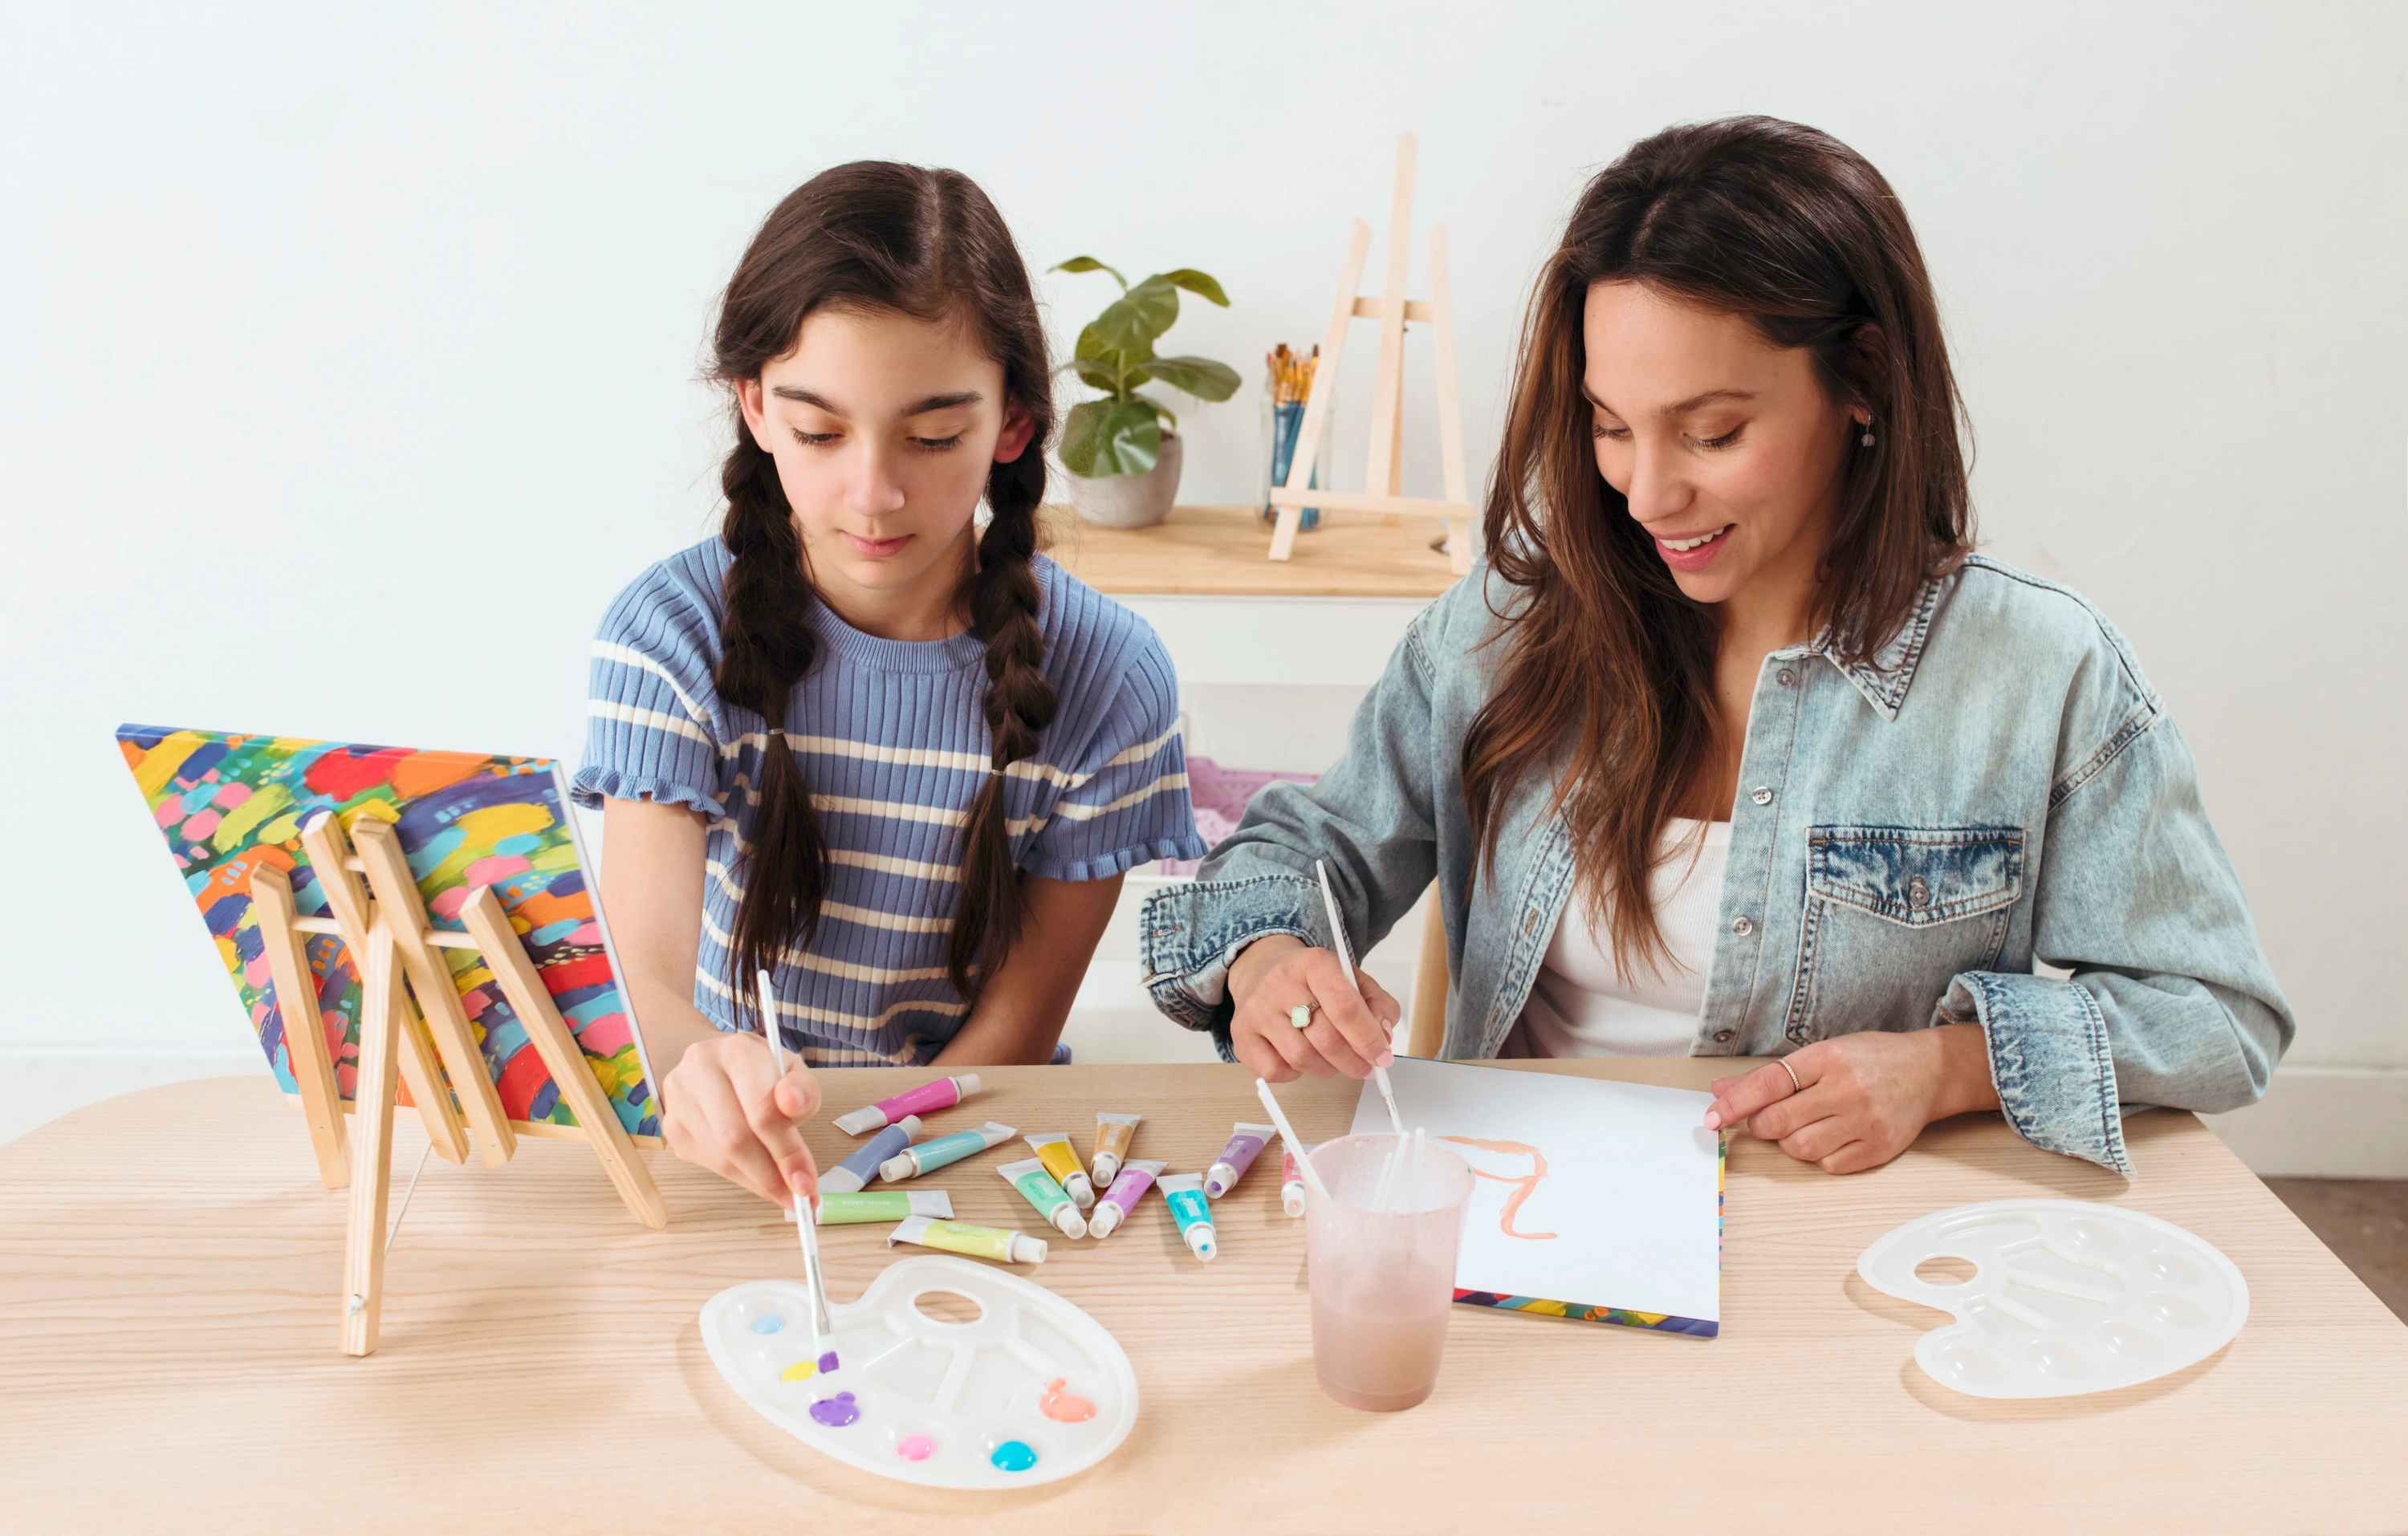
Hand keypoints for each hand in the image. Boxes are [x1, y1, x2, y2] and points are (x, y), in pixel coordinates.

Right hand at [659, 1030, 822, 1207]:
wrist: (719, 1064)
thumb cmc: (761, 1071)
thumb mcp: (793, 1072)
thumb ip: (803, 1090)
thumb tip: (791, 1103)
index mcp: (736, 1050)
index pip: (762, 1109)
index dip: (787, 1150)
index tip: (807, 1180)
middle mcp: (700, 1070)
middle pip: (736, 1137)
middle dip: (771, 1173)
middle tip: (798, 1195)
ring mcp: (679, 1100)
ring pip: (720, 1156)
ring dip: (756, 1180)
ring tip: (783, 1191)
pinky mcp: (672, 1127)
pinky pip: (708, 1164)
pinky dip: (739, 1178)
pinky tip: (758, 1178)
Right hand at [1226, 934, 1401, 1082]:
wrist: (1262, 969)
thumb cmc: (1312, 981)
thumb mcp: (1351, 979)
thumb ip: (1377, 1005)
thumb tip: (1383, 1036)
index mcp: (1314, 963)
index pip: (1345, 1006)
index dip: (1368, 1038)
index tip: (1382, 1057)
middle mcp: (1280, 983)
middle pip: (1326, 1038)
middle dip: (1354, 1061)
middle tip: (1365, 1067)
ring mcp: (1257, 1009)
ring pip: (1301, 1058)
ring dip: (1328, 1069)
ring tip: (1335, 1062)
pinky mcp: (1241, 1034)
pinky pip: (1275, 1070)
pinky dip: (1295, 1074)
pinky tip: (1302, 1060)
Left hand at [1701, 1024, 1998, 1174]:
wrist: (1930, 1071)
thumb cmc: (1870, 1059)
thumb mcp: (1821, 1053)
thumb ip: (1770, 1075)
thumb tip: (1720, 1090)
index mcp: (1827, 1058)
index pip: (1768, 1083)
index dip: (1734, 1104)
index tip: (1711, 1118)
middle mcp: (1846, 1089)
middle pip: (1779, 1122)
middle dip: (1761, 1126)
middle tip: (1767, 1120)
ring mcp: (1865, 1121)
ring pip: (1801, 1148)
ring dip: (1790, 1142)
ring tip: (1805, 1126)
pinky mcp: (1880, 1148)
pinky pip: (1829, 1166)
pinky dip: (1819, 1157)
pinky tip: (1830, 1138)